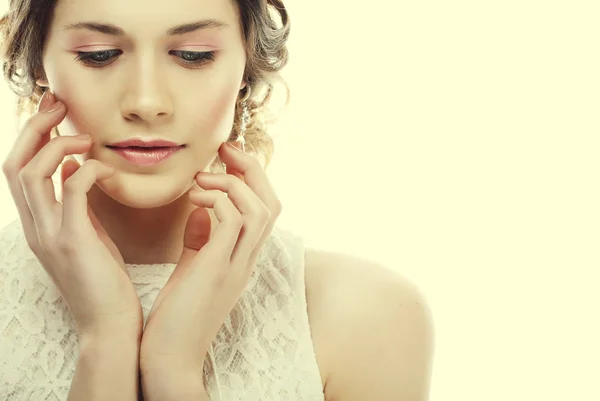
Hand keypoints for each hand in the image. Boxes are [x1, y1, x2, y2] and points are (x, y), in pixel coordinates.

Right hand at [1, 91, 142, 337]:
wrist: (110, 325)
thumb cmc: (104, 280)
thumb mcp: (86, 234)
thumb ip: (77, 203)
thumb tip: (78, 166)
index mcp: (37, 224)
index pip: (18, 170)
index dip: (32, 136)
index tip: (55, 113)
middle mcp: (34, 227)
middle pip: (14, 163)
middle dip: (35, 128)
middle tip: (59, 104)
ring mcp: (49, 235)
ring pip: (30, 173)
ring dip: (56, 144)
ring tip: (85, 137)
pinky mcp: (73, 242)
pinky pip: (72, 190)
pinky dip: (87, 170)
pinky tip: (105, 168)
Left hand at [139, 142, 281, 372]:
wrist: (170, 357)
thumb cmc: (178, 314)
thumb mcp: (192, 268)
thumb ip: (200, 239)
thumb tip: (200, 210)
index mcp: (243, 257)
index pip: (265, 209)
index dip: (251, 179)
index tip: (224, 160)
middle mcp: (248, 259)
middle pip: (272, 202)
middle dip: (252, 169)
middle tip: (225, 151)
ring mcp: (237, 265)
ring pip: (260, 208)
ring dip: (233, 183)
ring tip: (203, 179)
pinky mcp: (218, 269)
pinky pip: (233, 220)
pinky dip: (217, 200)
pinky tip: (194, 199)